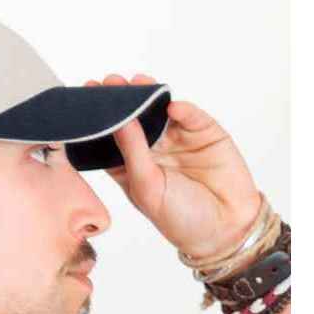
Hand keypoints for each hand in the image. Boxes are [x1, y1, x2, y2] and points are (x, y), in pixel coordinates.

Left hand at [88, 73, 261, 259]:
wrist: (226, 230)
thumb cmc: (179, 218)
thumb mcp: (147, 187)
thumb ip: (133, 152)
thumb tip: (118, 120)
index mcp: (130, 166)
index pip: (110, 137)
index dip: (99, 119)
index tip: (87, 98)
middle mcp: (152, 150)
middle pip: (133, 118)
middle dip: (121, 100)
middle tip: (108, 82)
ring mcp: (178, 140)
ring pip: (159, 111)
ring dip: (148, 96)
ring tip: (135, 83)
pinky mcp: (205, 134)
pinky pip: (191, 116)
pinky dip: (182, 109)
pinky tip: (171, 106)